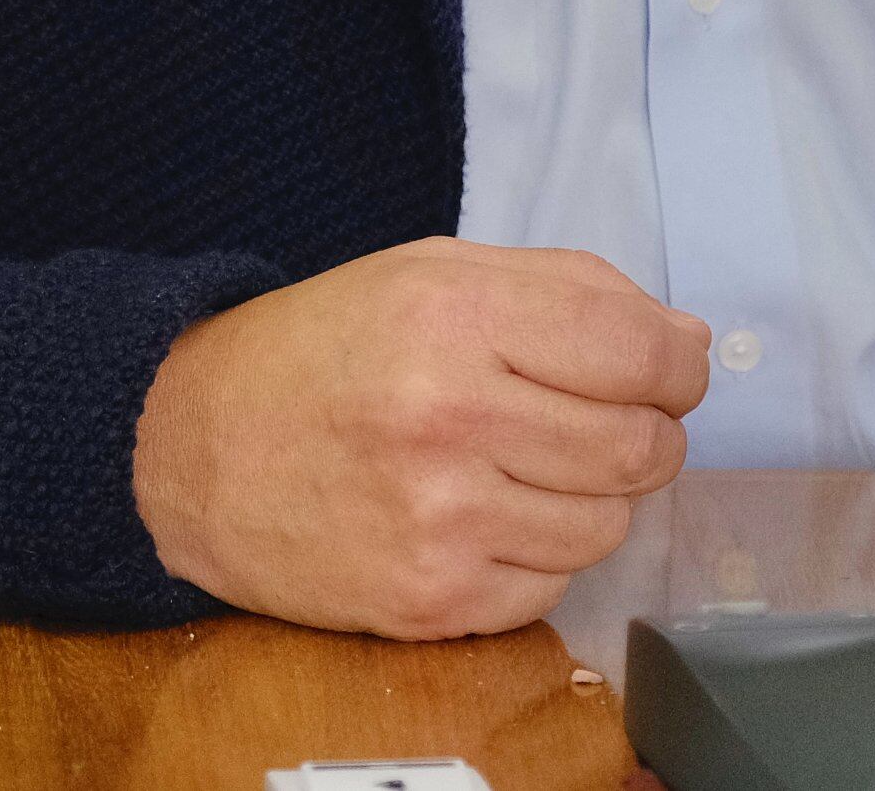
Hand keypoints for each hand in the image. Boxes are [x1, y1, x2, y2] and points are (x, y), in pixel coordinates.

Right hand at [131, 238, 707, 637]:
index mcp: (454, 315)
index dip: (678, 364)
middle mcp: (451, 415)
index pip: (640, 349)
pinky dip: (535, 555)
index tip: (671, 371)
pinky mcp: (430, 599)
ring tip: (518, 465)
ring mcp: (441, 519)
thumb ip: (566, 290)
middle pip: (640, 444)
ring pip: (608, 524)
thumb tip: (684, 343)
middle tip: (594, 418)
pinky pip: (551, 587)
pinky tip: (477, 516)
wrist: (190, 449)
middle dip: (643, 431)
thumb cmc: (322, 352)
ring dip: (587, 497)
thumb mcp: (430, 273)